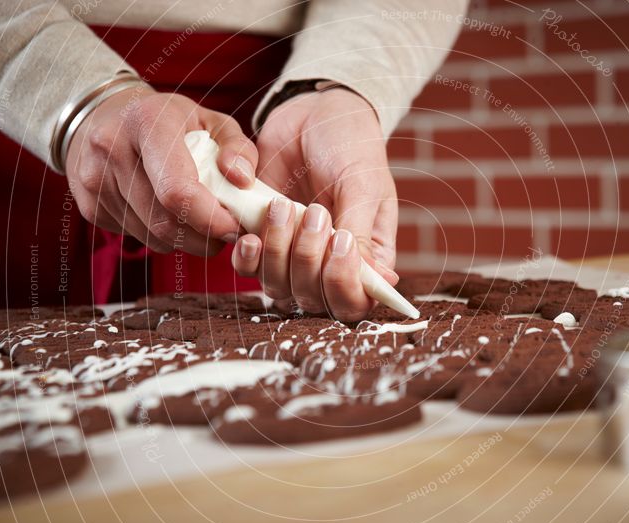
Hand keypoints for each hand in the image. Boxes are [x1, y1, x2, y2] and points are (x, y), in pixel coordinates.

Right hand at [66, 87, 255, 254]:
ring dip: (185, 240)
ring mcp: (94, 178)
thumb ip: (239, 148)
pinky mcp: (87, 204)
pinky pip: (137, 236)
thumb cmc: (171, 121)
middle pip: (164, 220)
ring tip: (201, 223)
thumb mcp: (211, 121)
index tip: (234, 227)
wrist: (105, 115)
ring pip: (152, 235)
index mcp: (148, 121)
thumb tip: (243, 181)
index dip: (210, 218)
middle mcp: (112, 148)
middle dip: (204, 236)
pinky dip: (162, 236)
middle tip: (226, 232)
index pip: (177, 189)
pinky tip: (170, 215)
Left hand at [233, 88, 398, 320]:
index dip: (343, 287)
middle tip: (314, 211)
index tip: (339, 244)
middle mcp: (329, 264)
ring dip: (276, 252)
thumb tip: (381, 281)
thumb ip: (362, 232)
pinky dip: (247, 254)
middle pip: (312, 299)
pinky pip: (249, 267)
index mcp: (366, 257)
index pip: (354, 302)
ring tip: (282, 206)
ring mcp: (293, 254)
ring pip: (278, 286)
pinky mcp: (263, 238)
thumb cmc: (351, 146)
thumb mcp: (363, 185)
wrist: (314, 113)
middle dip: (307, 259)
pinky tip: (250, 231)